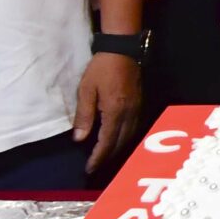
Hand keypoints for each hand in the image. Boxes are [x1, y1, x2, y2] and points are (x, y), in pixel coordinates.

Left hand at [76, 53, 137, 175]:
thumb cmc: (101, 68)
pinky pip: (134, 129)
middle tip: (95, 166)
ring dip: (117, 150)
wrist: (122, 49)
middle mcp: (129, 114)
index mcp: (114, 112)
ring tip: (105, 156)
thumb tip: (79, 139)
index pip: (106, 142)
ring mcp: (137, 109)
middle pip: (120, 144)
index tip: (89, 169)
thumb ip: (84, 115)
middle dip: (107, 157)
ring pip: (129, 138)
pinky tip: (118, 140)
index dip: (98, 158)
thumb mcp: (86, 90)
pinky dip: (125, 139)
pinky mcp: (140, 104)